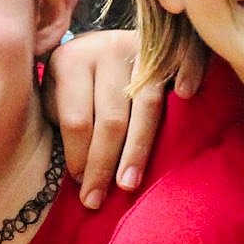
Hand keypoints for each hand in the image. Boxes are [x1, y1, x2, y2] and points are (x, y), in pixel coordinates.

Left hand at [44, 29, 178, 208]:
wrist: (102, 43)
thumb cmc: (78, 83)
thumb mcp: (56, 96)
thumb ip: (60, 123)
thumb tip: (76, 175)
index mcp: (70, 60)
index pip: (76, 120)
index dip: (78, 157)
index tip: (81, 186)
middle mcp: (104, 49)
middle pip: (110, 117)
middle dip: (103, 164)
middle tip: (97, 199)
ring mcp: (138, 45)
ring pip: (146, 103)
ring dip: (139, 148)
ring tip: (129, 183)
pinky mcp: (168, 44)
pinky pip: (183, 60)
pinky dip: (188, 73)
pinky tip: (186, 94)